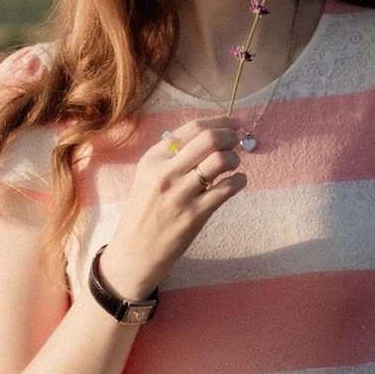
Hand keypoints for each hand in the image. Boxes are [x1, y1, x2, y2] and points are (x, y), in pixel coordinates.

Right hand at [101, 109, 247, 300]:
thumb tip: (208, 133)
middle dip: (231, 136)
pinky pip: (227, 189)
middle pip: (209, 139)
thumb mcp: (148, 176)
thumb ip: (172, 155)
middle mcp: (165, 173)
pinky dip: (239, 181)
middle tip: (238, 141)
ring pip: (220, 161)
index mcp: (153, 159)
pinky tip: (237, 182)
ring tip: (234, 165)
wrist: (134, 251)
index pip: (192, 128)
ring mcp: (180, 195)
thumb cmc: (146, 210)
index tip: (233, 124)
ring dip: (235, 158)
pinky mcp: (195, 215)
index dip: (219, 122)